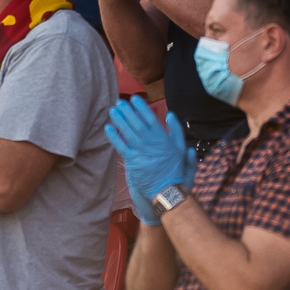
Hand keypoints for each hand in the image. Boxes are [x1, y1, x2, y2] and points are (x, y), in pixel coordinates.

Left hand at [105, 98, 195, 225]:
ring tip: (113, 110)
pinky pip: (120, 146)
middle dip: (127, 111)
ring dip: (119, 120)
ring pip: (127, 132)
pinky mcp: (131, 161)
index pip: (150, 117)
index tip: (134, 98)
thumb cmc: (175, 170)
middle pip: (136, 122)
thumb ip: (177, 130)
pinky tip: (108, 128)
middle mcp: (150, 142)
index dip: (141, 107)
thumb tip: (170, 115)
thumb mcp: (181, 148)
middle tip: (119, 102)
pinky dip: (113, 136)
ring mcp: (140, 151)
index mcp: (162, 137)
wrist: (167, 190)